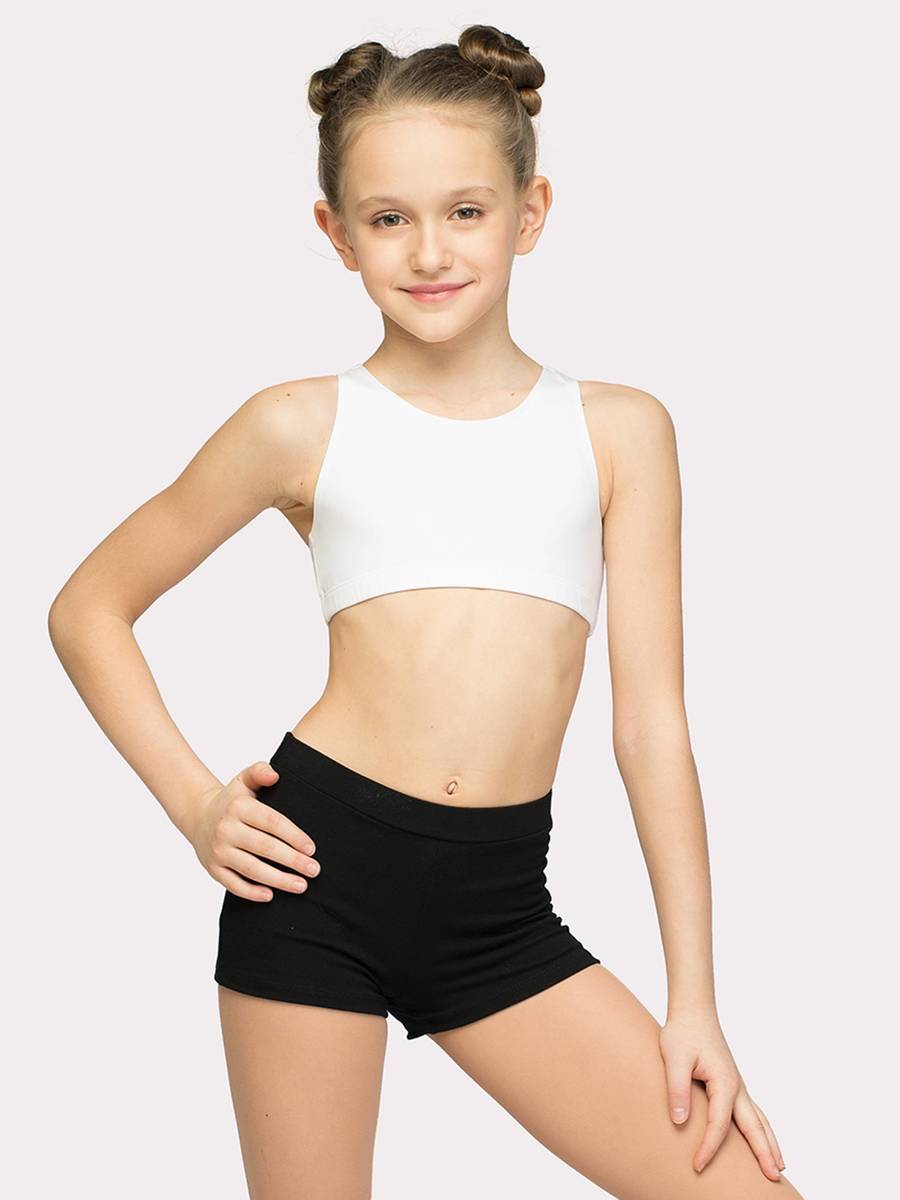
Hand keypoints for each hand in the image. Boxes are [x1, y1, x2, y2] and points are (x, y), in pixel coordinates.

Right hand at [188, 760, 320, 899]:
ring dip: (278, 880)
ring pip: (251, 869)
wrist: (198, 815)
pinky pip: (233, 884)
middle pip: (265, 848)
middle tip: (315, 870)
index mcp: (238, 807)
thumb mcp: (244, 780)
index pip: (271, 822)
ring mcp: (218, 851)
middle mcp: (226, 829)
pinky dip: (252, 893)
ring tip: (301, 886)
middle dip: (292, 861)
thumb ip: (260, 772)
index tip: (312, 848)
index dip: (293, 836)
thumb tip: (275, 775)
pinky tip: (271, 896)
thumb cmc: (232, 800)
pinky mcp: (212, 868)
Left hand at [659, 1007, 784, 1179]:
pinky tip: (761, 1137)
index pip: (719, 1125)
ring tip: (780, 1166)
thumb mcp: (674, 1058)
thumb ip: (677, 1089)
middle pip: (754, 1126)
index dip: (709, 1147)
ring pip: (758, 1119)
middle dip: (764, 1153)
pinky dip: (761, 1128)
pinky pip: (751, 1111)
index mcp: (724, 1082)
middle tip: (774, 1178)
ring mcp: (737, 1085)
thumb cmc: (683, 1033)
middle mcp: (736, 1086)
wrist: (693, 1012)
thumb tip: (680, 1122)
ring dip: (769, 1142)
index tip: (698, 1166)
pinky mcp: (732, 1083)